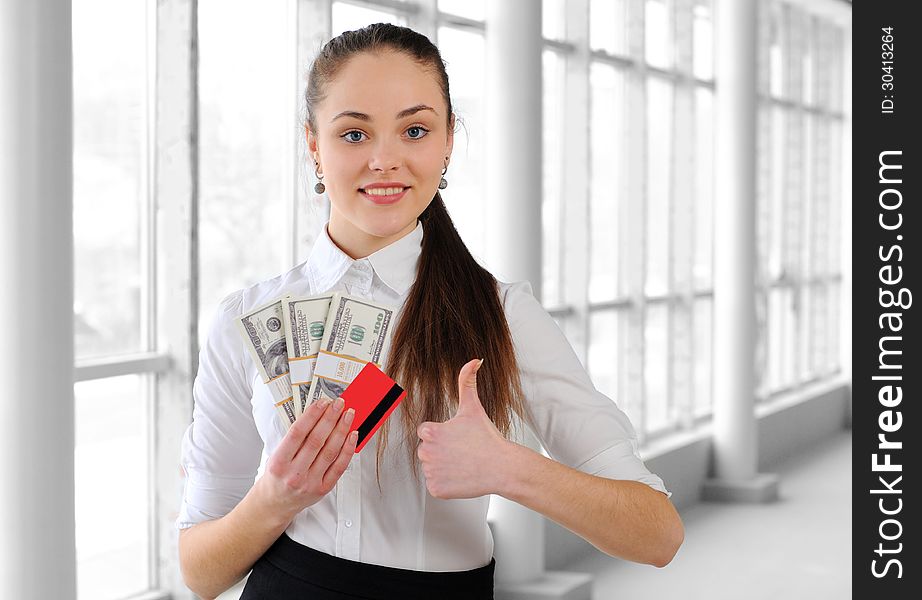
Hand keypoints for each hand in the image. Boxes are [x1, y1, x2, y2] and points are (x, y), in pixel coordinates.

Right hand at [259, 396, 357, 520]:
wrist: (275, 503)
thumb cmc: (276, 476)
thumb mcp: (275, 455)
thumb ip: (293, 438)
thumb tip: (317, 414)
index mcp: (279, 462)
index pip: (297, 433)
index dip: (312, 415)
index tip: (322, 402)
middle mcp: (295, 473)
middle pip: (316, 440)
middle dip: (330, 418)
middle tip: (339, 404)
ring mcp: (310, 482)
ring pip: (330, 452)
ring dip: (342, 430)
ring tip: (348, 415)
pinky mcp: (323, 489)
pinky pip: (339, 466)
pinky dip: (347, 449)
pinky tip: (352, 435)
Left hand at [416, 358, 512, 498]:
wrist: (502, 467)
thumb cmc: (487, 439)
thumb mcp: (473, 407)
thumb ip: (467, 382)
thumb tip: (473, 361)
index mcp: (431, 432)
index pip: (426, 432)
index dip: (442, 435)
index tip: (456, 438)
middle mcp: (426, 452)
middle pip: (426, 450)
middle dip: (441, 451)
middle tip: (462, 451)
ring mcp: (431, 472)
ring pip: (431, 468)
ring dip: (443, 467)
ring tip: (463, 463)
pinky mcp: (437, 489)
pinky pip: (436, 485)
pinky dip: (446, 483)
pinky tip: (461, 476)